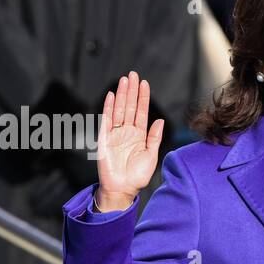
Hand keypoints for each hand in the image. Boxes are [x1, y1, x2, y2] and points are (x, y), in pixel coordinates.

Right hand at [95, 70, 164, 211]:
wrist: (123, 189)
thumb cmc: (138, 176)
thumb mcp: (151, 155)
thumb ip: (154, 137)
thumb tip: (159, 120)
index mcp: (139, 135)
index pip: (141, 111)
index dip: (143, 97)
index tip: (145, 83)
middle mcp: (127, 132)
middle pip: (129, 106)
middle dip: (132, 90)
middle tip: (133, 74)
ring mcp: (115, 134)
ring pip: (119, 109)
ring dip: (121, 95)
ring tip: (124, 80)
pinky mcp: (104, 139)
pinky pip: (106, 120)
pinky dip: (108, 108)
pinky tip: (112, 96)